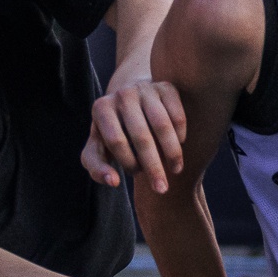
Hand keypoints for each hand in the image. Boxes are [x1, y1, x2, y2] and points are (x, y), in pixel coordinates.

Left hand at [84, 77, 186, 193]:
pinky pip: (178, 115)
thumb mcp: (97, 149)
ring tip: (176, 170)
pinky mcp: (167, 87)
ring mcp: (146, 88)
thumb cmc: (112, 132)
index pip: (116, 141)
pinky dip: (181, 135)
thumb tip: (113, 182)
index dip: (127, 163)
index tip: (135, 175)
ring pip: (163, 126)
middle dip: (153, 167)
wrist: (130, 98)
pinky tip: (179, 147)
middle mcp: (123, 94)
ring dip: (172, 153)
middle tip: (162, 189)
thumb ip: (97, 168)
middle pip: (141, 136)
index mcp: (101, 108)